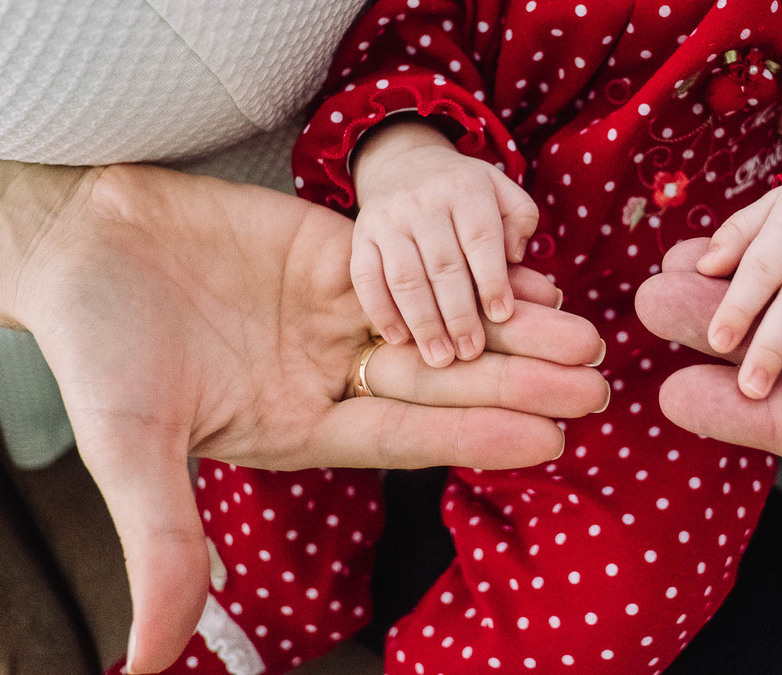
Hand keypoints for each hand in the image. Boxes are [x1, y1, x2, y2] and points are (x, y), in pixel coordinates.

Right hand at [2, 162, 605, 672]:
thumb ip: (164, 542)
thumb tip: (148, 661)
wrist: (82, 239)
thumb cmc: (96, 344)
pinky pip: (421, 264)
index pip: (406, 439)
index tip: (550, 441)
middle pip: (444, 382)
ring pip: (446, 324)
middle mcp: (334, 373)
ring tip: (586, 336)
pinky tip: (536, 280)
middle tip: (596, 388)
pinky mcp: (342, 254)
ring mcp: (343, 313)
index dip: (476, 437)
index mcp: (302, 425)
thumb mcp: (131, 446)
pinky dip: (474, 271)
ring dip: (517, 330)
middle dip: (519, 383)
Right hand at [352, 120, 539, 365]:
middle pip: (442, 265)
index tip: (502, 316)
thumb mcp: (501, 191)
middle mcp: (423, 202)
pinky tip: (399, 339)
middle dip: (458, 314)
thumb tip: (515, 257)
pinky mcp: (361, 235)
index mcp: (465, 189)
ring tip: (440, 357)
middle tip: (470, 352)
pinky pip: (366, 277)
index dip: (491, 279)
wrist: (404, 163)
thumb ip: (519, 220)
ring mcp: (388, 219)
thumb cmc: (465, 193)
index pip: (480, 239)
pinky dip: (380, 310)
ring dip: (422, 322)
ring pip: (404, 277)